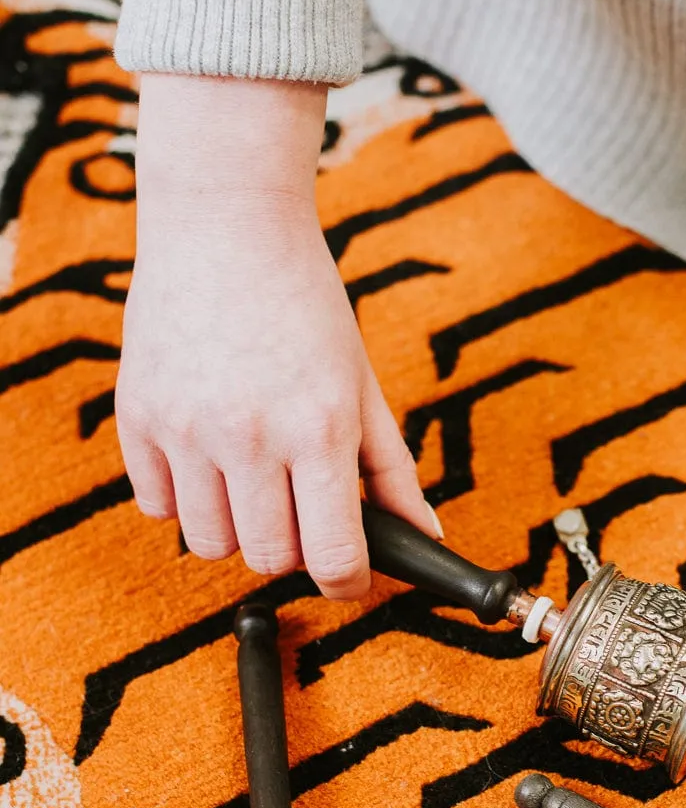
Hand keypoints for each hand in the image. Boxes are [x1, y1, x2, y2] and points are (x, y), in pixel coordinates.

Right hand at [116, 75, 438, 598]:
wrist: (226, 223)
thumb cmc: (305, 301)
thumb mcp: (361, 383)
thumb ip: (391, 468)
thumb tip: (425, 536)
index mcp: (318, 429)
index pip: (333, 556)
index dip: (347, 583)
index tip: (349, 577)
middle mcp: (250, 435)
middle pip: (268, 560)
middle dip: (292, 549)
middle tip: (298, 508)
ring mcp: (187, 429)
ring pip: (210, 544)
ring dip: (237, 528)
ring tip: (250, 479)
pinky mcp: (138, 417)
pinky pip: (157, 507)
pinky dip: (184, 498)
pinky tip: (205, 456)